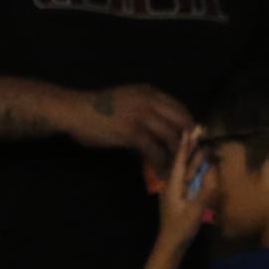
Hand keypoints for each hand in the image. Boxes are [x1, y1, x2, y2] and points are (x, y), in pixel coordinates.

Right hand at [62, 84, 191, 172]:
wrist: (74, 110)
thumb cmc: (98, 108)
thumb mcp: (128, 101)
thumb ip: (148, 111)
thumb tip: (166, 131)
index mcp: (150, 93)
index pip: (182, 110)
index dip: (191, 128)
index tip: (194, 143)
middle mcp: (150, 102)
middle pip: (184, 125)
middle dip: (192, 144)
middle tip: (193, 160)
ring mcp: (142, 117)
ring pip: (173, 139)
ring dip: (180, 158)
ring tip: (181, 171)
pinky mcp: (133, 133)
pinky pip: (156, 152)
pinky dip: (162, 165)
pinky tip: (164, 174)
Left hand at [155, 128, 213, 246]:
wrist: (171, 243)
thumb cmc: (180, 228)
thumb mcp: (193, 212)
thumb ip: (204, 193)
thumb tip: (214, 176)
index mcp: (173, 185)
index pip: (179, 161)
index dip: (185, 146)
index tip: (188, 131)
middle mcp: (175, 185)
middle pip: (184, 164)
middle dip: (192, 149)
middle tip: (200, 134)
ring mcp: (179, 192)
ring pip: (188, 172)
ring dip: (197, 160)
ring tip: (205, 146)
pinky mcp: (183, 198)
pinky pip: (191, 181)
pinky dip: (199, 173)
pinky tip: (205, 167)